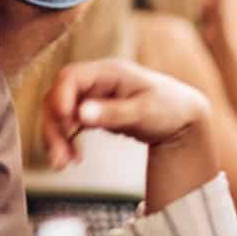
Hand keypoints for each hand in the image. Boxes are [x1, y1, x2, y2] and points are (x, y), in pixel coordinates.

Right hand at [43, 58, 211, 162]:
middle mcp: (95, 81)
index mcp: (108, 71)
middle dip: (54, 126)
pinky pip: (68, 124)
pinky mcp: (92, 112)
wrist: (182, 117)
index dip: (60, 97)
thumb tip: (80, 114)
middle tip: (59, 157)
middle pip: (58, 97)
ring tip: (63, 163)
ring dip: (56, 137)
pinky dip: (65, 140)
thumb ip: (113, 113)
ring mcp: (92, 96)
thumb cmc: (169, 108)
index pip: (70, 77)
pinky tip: (72, 159)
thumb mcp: (145, 111)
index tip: (65, 122)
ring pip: (59, 113)